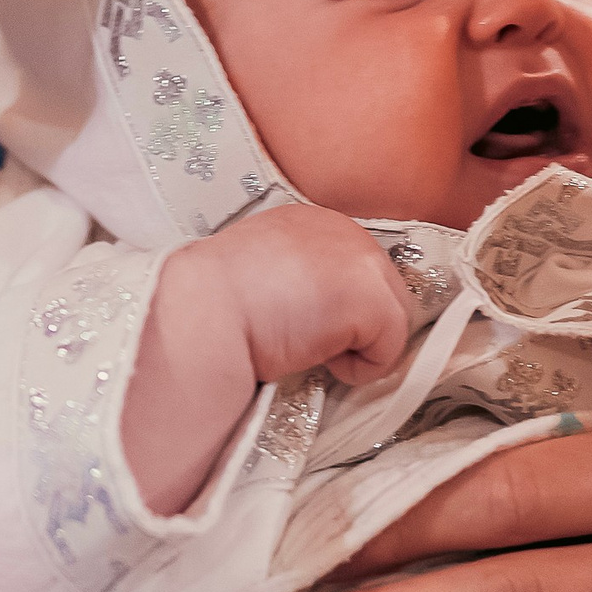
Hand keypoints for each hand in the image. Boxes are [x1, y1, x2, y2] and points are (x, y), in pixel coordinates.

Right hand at [127, 209, 409, 515]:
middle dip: (354, 327)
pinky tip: (311, 357)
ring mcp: (362, 260)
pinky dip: (358, 369)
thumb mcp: (260, 274)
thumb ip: (298, 280)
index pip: (353, 270)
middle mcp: (344, 230)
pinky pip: (389, 351)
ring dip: (355, 347)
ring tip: (303, 347)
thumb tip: (319, 317)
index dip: (336, 307)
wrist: (198, 312)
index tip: (300, 324)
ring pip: (392, 322)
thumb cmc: (212, 305)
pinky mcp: (371, 298)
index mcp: (312, 222)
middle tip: (302, 341)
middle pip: (384, 292)